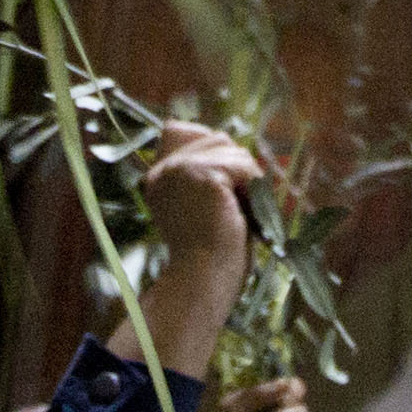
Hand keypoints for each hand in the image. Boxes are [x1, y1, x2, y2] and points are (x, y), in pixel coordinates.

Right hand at [136, 129, 263, 372]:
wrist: (203, 280)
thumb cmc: (210, 255)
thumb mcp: (202, 208)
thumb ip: (206, 177)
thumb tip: (235, 149)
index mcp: (156, 177)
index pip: (183, 131)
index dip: (213, 150)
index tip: (227, 186)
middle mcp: (163, 169)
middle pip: (217, 138)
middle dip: (237, 168)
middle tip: (237, 206)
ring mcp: (180, 169)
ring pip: (234, 150)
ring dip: (248, 180)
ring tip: (241, 212)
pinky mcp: (202, 174)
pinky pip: (244, 166)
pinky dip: (254, 188)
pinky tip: (245, 213)